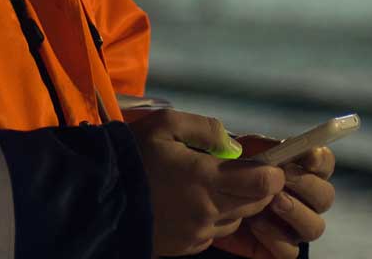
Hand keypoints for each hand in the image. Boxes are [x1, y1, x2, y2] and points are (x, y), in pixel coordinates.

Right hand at [125, 109, 286, 256]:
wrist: (98, 199)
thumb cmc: (133, 156)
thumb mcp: (166, 125)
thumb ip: (205, 128)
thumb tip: (233, 144)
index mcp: (205, 180)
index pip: (262, 184)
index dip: (272, 173)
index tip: (268, 164)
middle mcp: (207, 212)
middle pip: (255, 204)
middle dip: (256, 187)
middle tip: (239, 170)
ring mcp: (197, 234)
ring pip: (236, 220)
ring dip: (234, 204)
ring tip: (209, 184)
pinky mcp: (186, 248)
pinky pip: (214, 233)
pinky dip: (214, 218)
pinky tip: (192, 202)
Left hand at [207, 135, 336, 258]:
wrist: (206, 198)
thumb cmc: (231, 169)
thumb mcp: (245, 151)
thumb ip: (268, 149)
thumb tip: (285, 156)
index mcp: (302, 171)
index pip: (325, 164)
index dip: (321, 160)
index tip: (309, 157)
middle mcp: (306, 201)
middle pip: (326, 197)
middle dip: (307, 186)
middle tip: (283, 179)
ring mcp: (296, 227)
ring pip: (315, 227)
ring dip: (294, 212)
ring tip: (269, 203)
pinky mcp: (280, 248)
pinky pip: (290, 251)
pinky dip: (274, 238)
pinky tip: (254, 224)